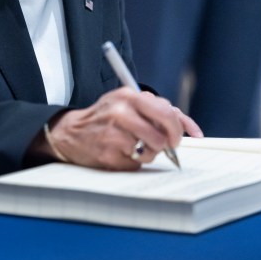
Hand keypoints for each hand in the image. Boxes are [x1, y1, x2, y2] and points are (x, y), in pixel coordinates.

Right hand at [44, 89, 201, 169]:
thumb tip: (189, 128)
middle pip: (162, 136)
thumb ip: (156, 109)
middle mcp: (121, 113)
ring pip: (152, 151)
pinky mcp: (109, 154)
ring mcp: (114, 135)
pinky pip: (137, 163)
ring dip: (149, 152)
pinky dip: (134, 161)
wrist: (71, 132)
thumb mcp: (127, 102)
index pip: (167, 112)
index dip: (179, 128)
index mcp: (128, 96)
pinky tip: (122, 152)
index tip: (182, 135)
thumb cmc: (105, 117)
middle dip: (169, 143)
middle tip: (166, 145)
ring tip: (135, 145)